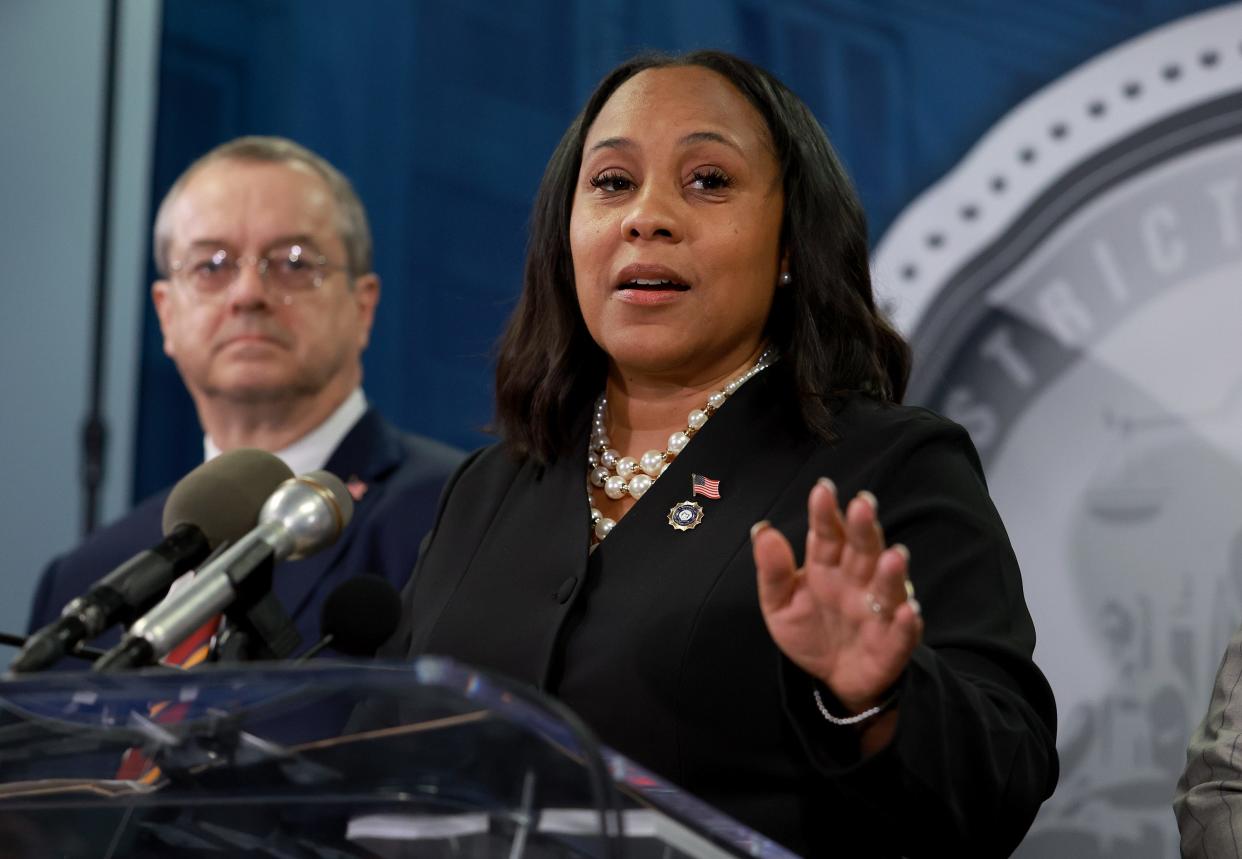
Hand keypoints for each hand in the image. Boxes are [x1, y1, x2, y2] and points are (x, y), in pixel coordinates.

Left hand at [752, 478, 922, 713]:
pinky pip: (903, 631)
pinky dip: (908, 622)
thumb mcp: (779, 604)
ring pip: (888, 586)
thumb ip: (772, 570)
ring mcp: (878, 610)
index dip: (825, 513)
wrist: (832, 678)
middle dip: (864, 529)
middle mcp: (857, 581)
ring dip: (893, 572)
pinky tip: (908, 611)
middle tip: (863, 505)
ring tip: (894, 557)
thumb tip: (762, 530)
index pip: (827, 534)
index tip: (823, 490)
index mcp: (827, 566)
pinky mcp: (893, 642)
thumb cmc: (809, 631)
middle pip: (863, 550)